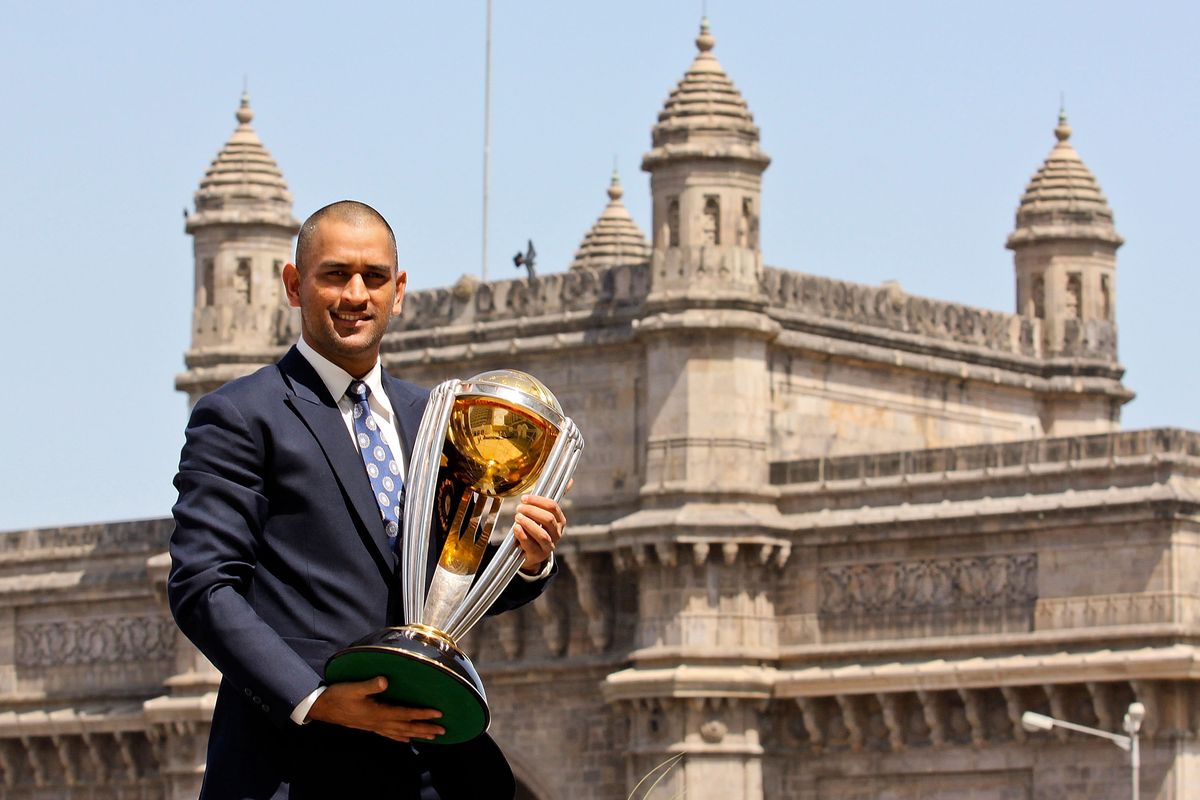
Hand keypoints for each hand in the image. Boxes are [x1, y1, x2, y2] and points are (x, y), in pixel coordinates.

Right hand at [306, 677, 444, 742]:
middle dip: (425, 729)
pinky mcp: (370, 726)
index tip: (438, 714)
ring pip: (401, 733)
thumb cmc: (339, 696)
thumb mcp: (353, 687)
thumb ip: (370, 684)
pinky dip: (400, 737)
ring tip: (432, 736)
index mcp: (378, 712)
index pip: (405, 714)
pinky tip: (407, 740)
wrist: (323, 708)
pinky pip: (389, 734)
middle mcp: (379, 722)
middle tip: (443, 731)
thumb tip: (385, 680)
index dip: (422, 714)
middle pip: (407, 727)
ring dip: (417, 734)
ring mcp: (375, 726)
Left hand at [513, 493, 566, 572]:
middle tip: (518, 508)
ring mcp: (549, 545)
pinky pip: (531, 545)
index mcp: (560, 521)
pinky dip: (523, 535)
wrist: (531, 553)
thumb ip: (552, 500)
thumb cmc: (537, 529)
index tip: (524, 498)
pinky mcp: (539, 555)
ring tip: (517, 517)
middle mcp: (557, 533)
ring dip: (528, 523)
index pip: (553, 507)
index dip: (538, 501)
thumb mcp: (544, 514)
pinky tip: (516, 528)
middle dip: (532, 511)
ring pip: (541, 534)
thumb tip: (570, 480)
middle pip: (548, 519)